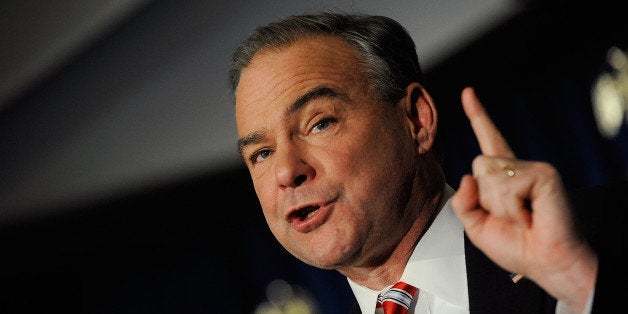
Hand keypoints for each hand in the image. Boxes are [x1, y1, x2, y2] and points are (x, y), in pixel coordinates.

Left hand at [450, 87, 597, 311]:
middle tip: (511, 217)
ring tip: (522, 217)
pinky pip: (507, 185)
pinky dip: (513, 208)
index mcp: (502, 177)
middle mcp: (517, 167)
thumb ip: (463, 202)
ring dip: (499, 206)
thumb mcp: (476, 226)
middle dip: (485, 199)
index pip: (487, 140)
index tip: (468, 93)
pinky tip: (531, 215)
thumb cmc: (517, 246)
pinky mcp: (544, 174)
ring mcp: (533, 168)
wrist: (545, 263)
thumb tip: (469, 174)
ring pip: (490, 175)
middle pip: (479, 164)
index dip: (477, 116)